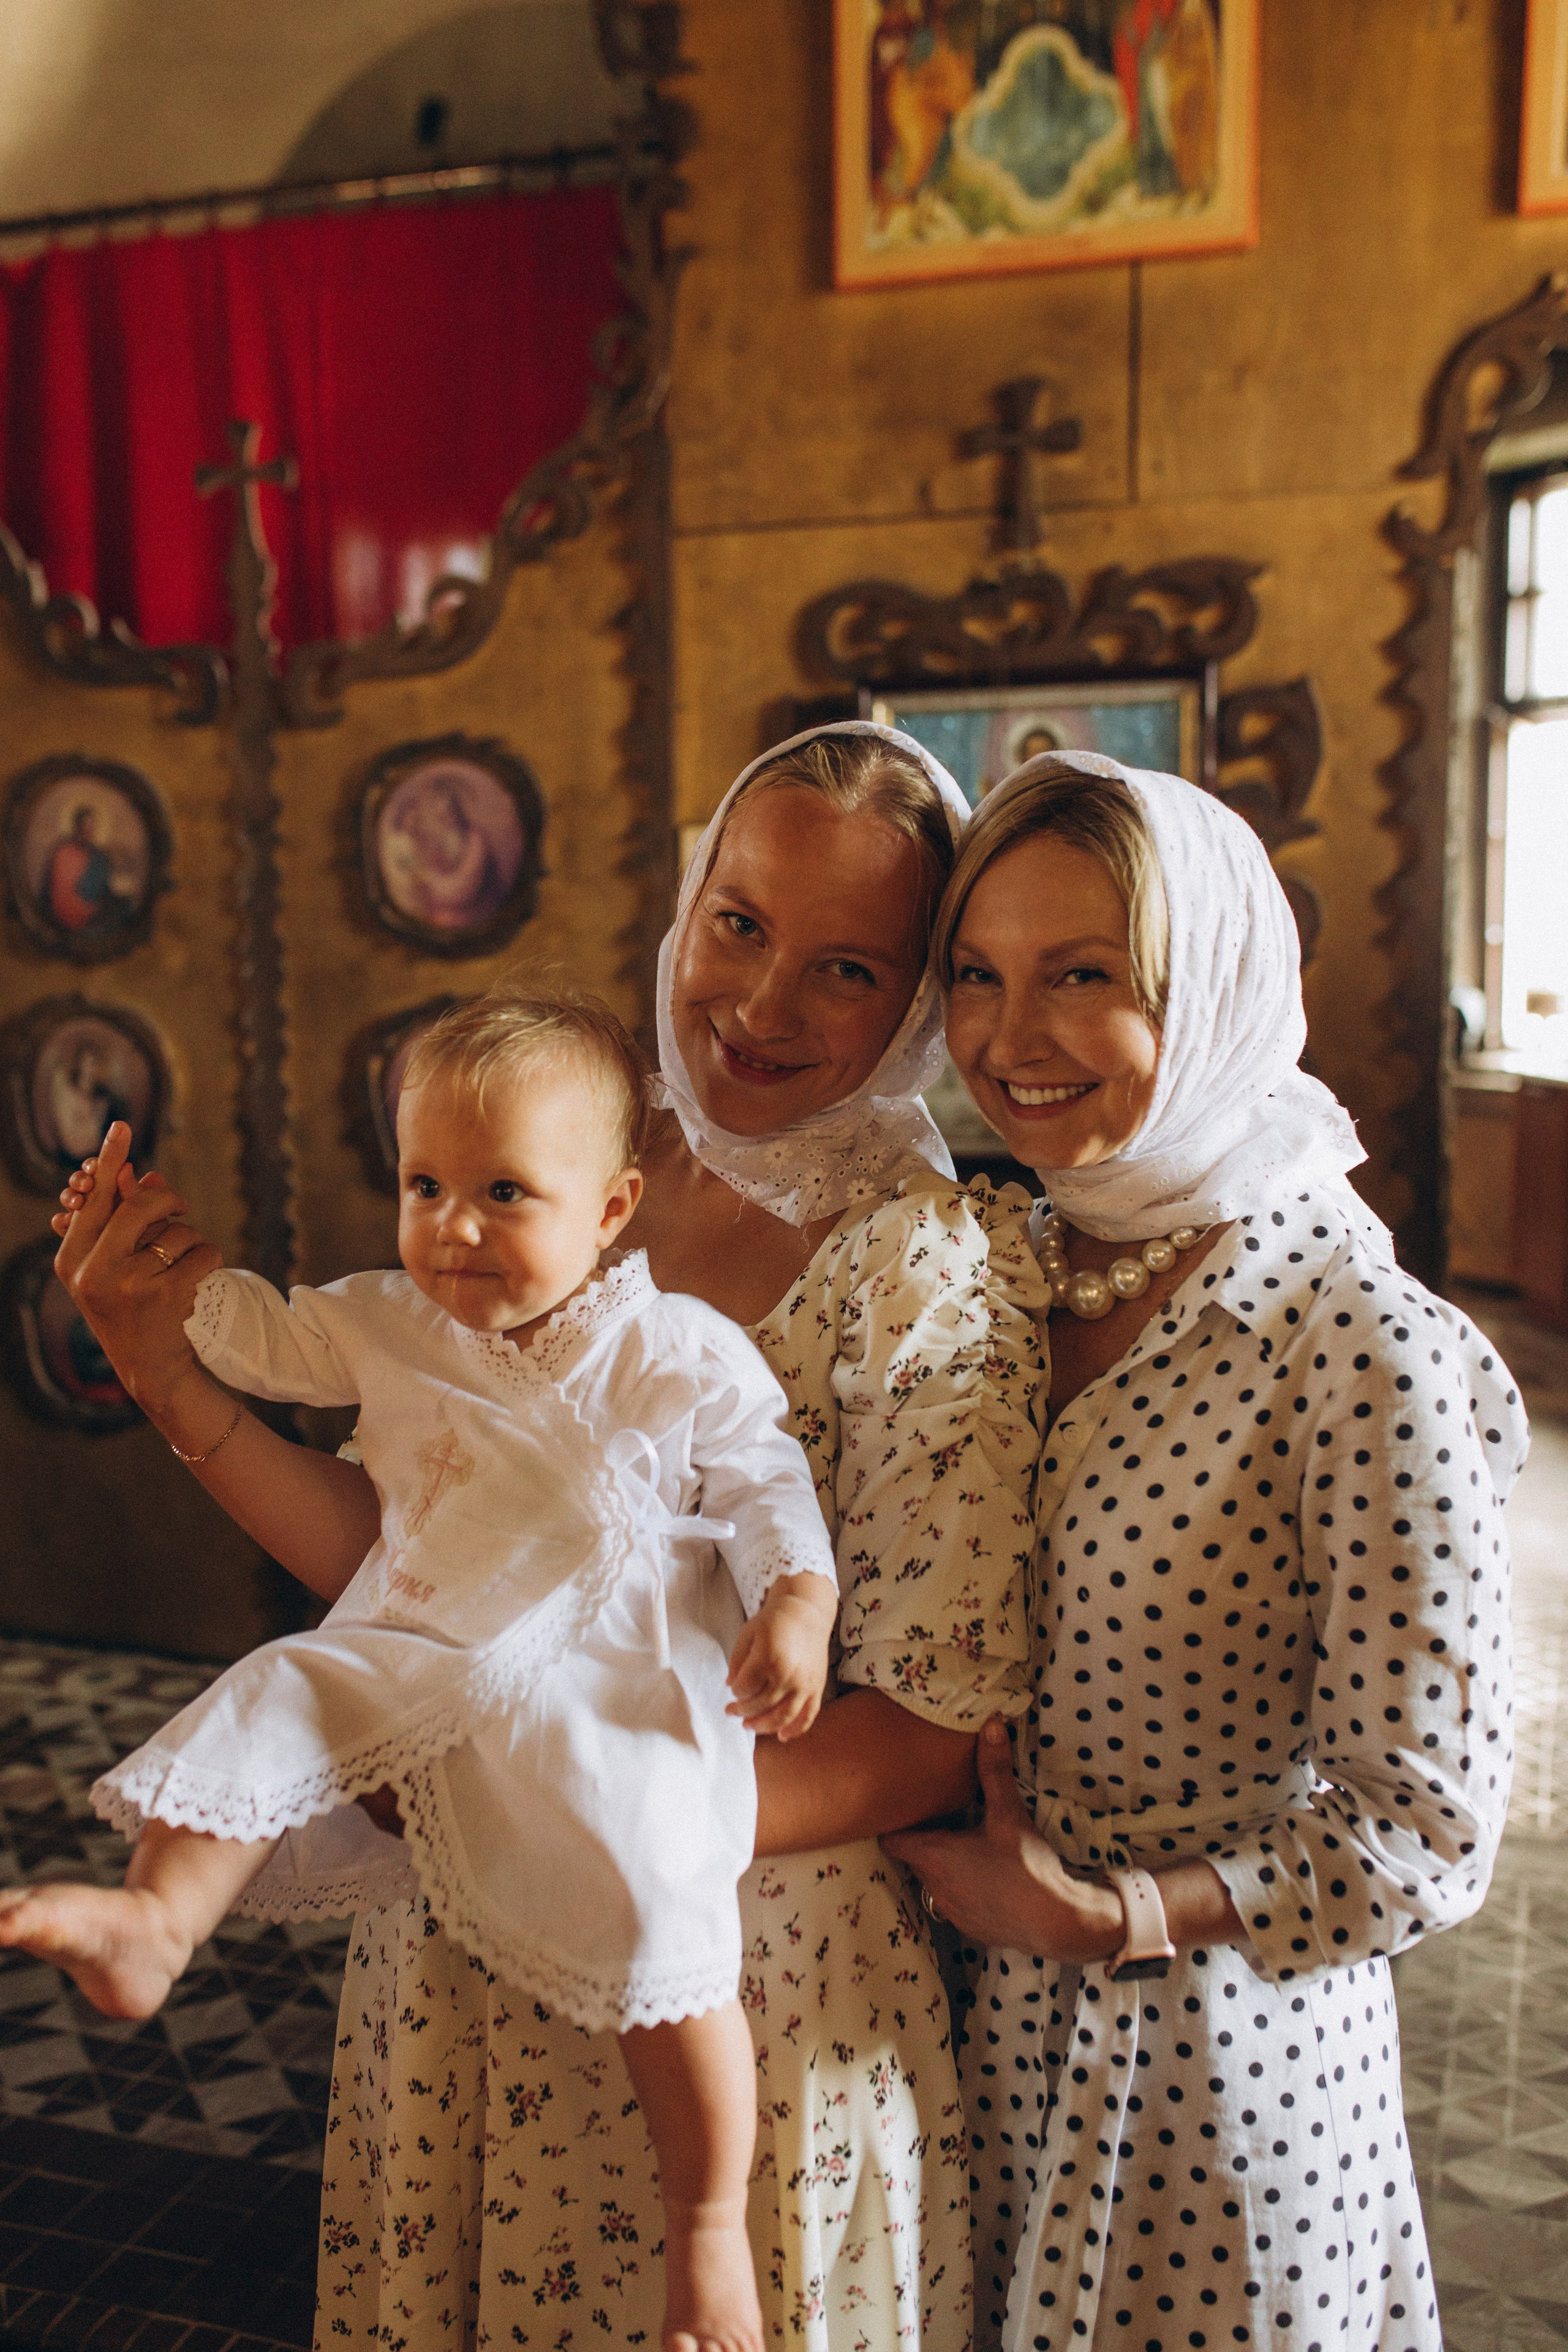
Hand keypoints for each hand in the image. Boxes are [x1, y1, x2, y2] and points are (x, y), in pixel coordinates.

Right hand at [52, 1121, 223, 1415]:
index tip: (122, 1127)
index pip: (95, 1200)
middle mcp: (93, 1272)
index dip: (109, 1161)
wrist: (147, 1367)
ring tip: (178, 1268)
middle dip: (166, 1200)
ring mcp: (129, 1285)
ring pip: (177, 1232)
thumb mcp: (111, 1267)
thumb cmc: (128, 1307)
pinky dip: (208, 1260)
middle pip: (139, 1207)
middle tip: (178, 1206)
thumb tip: (144, 1174)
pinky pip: (203, 1253)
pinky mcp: (166, 1297)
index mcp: (71, 1261)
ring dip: (189, 1242)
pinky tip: (195, 1282)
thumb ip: (121, 1223)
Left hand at [726, 1573, 836, 1741]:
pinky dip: (796, 1730)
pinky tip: (782, 1737)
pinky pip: (808, 1715)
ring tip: (748, 1726)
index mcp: (768, 1658)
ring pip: (782, 1717)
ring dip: (762, 1726)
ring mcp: (805, 1684)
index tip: (734, 1688)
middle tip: (731, 1711)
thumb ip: (737, 1661)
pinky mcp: (817, 1688)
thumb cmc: (774, 1620)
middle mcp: (788, 1675)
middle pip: (760, 1705)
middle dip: (742, 1711)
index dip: (735, 1692)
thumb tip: (730, 1687)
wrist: (807, 1611)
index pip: (744, 1689)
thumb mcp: (748, 1633)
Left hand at [882, 1717, 1122, 1962]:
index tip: (905, 1807)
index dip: (895, 1824)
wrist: (1057, 1921)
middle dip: (924, 1838)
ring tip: (965, 1843)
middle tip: (942, 1815)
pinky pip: (955, 1902)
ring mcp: (951, 1912)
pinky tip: (988, 1875)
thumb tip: (991, 1723)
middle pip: (913, 1858)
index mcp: (933, 1857)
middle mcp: (933, 1887)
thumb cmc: (1027, 1866)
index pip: (891, 1841)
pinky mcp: (970, 1928)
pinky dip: (963, 1888)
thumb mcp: (1008, 1813)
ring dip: (944, 1864)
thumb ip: (994, 1769)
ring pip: (934, 1881)